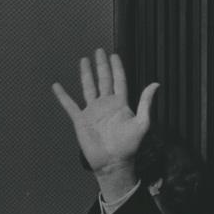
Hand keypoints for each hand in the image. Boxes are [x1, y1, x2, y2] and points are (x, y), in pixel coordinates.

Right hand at [52, 49, 158, 194]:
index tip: (114, 55)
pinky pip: (69, 105)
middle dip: (102, 65)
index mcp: (121, 104)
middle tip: (99, 51)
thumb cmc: (129, 146)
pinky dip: (62, 96)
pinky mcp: (81, 120)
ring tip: (83, 60)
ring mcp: (93, 111)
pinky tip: (57, 86)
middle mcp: (106, 105)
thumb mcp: (142, 123)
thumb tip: (156, 83)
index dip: (117, 68)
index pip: (118, 80)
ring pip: (88, 88)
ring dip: (86, 74)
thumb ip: (146, 103)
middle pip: (103, 80)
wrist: (113, 162)